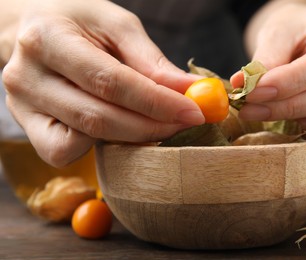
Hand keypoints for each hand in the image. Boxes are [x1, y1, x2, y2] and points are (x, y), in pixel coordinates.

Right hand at [2, 0, 204, 165]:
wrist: (35, 31)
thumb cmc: (79, 24)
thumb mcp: (116, 26)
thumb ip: (151, 60)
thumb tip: (190, 89)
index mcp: (48, 39)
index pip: (110, 82)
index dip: (156, 102)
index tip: (193, 112)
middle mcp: (26, 76)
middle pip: (98, 117)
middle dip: (151, 127)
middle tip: (185, 124)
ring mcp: (21, 106)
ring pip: (83, 139)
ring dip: (130, 138)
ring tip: (153, 122)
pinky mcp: (27, 126)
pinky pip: (62, 152)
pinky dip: (94, 146)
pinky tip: (110, 126)